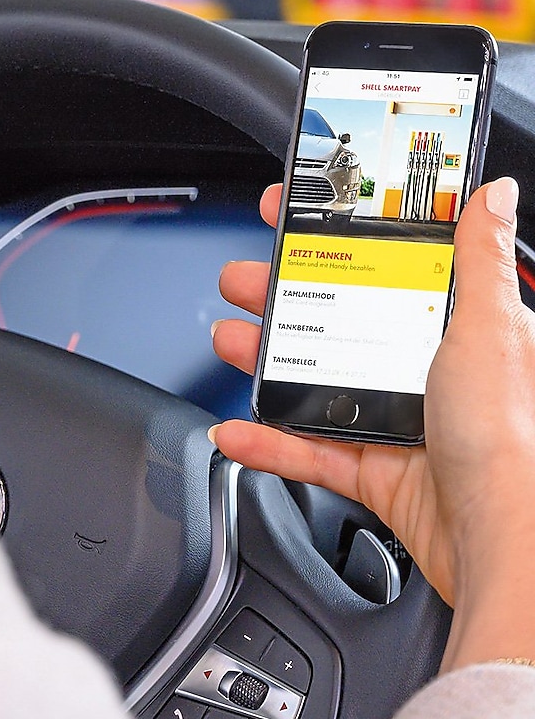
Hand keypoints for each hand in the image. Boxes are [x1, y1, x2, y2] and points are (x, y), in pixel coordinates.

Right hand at [211, 178, 534, 668]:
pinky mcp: (374, 470)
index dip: (335, 236)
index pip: (384, 266)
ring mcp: (396, 420)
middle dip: (281, 297)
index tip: (293, 215)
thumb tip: (493, 194)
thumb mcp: (494, 331)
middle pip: (335, 322)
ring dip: (264, 362)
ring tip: (229, 339)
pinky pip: (308, 450)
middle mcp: (423, 370)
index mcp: (452, 328)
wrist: (506, 542)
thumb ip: (481, 261)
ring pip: (313, 382)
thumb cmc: (514, 437)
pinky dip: (267, 443)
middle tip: (244, 280)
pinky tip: (237, 430)